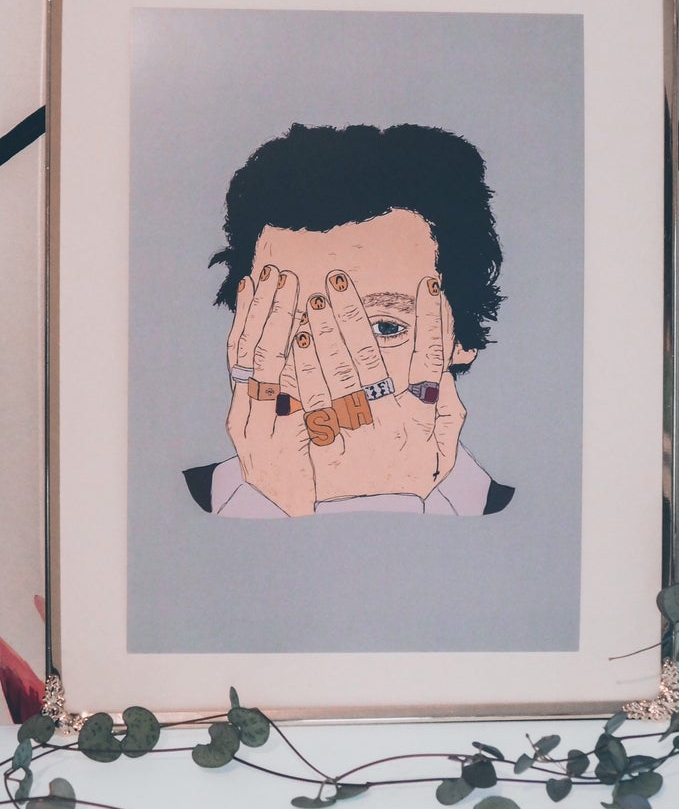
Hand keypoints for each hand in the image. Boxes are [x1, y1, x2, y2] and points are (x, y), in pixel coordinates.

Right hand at [225, 266, 314, 515]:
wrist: (307, 535)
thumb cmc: (303, 481)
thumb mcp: (285, 437)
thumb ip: (286, 398)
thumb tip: (299, 346)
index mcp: (245, 414)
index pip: (240, 353)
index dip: (248, 314)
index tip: (257, 278)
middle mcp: (247, 422)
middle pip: (251, 354)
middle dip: (266, 310)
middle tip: (280, 273)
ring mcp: (263, 437)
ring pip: (266, 370)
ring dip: (281, 326)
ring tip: (299, 291)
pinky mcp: (288, 452)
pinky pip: (287, 399)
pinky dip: (294, 367)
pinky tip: (303, 339)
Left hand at [292, 271, 465, 503]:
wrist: (374, 526)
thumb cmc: (409, 481)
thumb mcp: (441, 451)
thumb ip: (448, 411)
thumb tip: (450, 373)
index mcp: (421, 418)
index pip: (430, 361)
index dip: (431, 322)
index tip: (428, 285)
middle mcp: (388, 422)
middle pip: (371, 359)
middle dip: (354, 315)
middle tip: (338, 279)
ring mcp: (352, 433)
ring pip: (337, 374)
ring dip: (323, 334)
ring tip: (312, 301)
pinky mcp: (321, 445)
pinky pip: (310, 401)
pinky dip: (303, 369)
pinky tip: (294, 342)